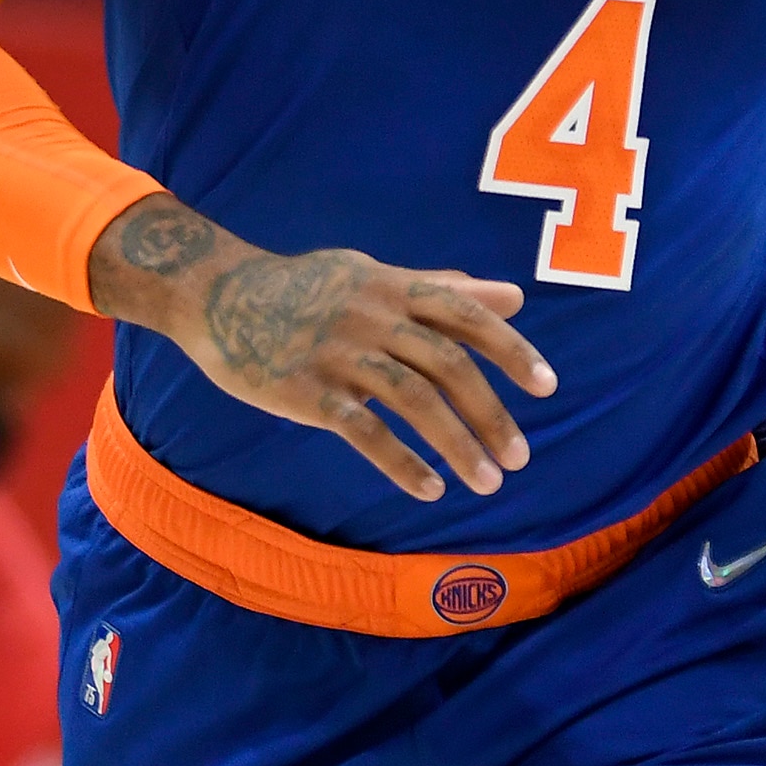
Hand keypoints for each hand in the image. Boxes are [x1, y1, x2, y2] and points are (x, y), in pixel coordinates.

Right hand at [188, 248, 557, 500]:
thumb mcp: (375, 275)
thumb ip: (444, 288)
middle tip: (520, 458)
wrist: (218, 294)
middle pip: (448, 365)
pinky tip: (431, 490)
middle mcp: (373, 316)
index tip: (547, 386)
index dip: (510, 349)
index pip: (465, 315)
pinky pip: (364, 431)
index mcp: (393, 286)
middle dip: (490, 414)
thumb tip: (515, 297)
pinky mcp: (307, 391)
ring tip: (488, 483)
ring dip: (457, 446)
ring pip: (414, 401)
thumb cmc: (306, 287)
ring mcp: (340, 353)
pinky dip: (402, 463)